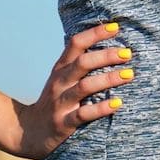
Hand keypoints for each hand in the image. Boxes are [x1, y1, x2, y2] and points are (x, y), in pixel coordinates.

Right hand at [13, 21, 134, 158]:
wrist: (29, 132)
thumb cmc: (56, 100)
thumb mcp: (64, 78)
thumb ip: (81, 63)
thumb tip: (114, 45)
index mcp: (61, 68)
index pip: (76, 44)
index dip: (95, 33)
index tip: (116, 27)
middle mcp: (60, 82)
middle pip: (83, 63)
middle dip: (106, 55)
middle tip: (128, 53)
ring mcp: (61, 102)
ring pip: (85, 86)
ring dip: (109, 79)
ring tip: (129, 75)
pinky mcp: (64, 122)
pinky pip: (83, 114)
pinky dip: (101, 108)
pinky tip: (117, 103)